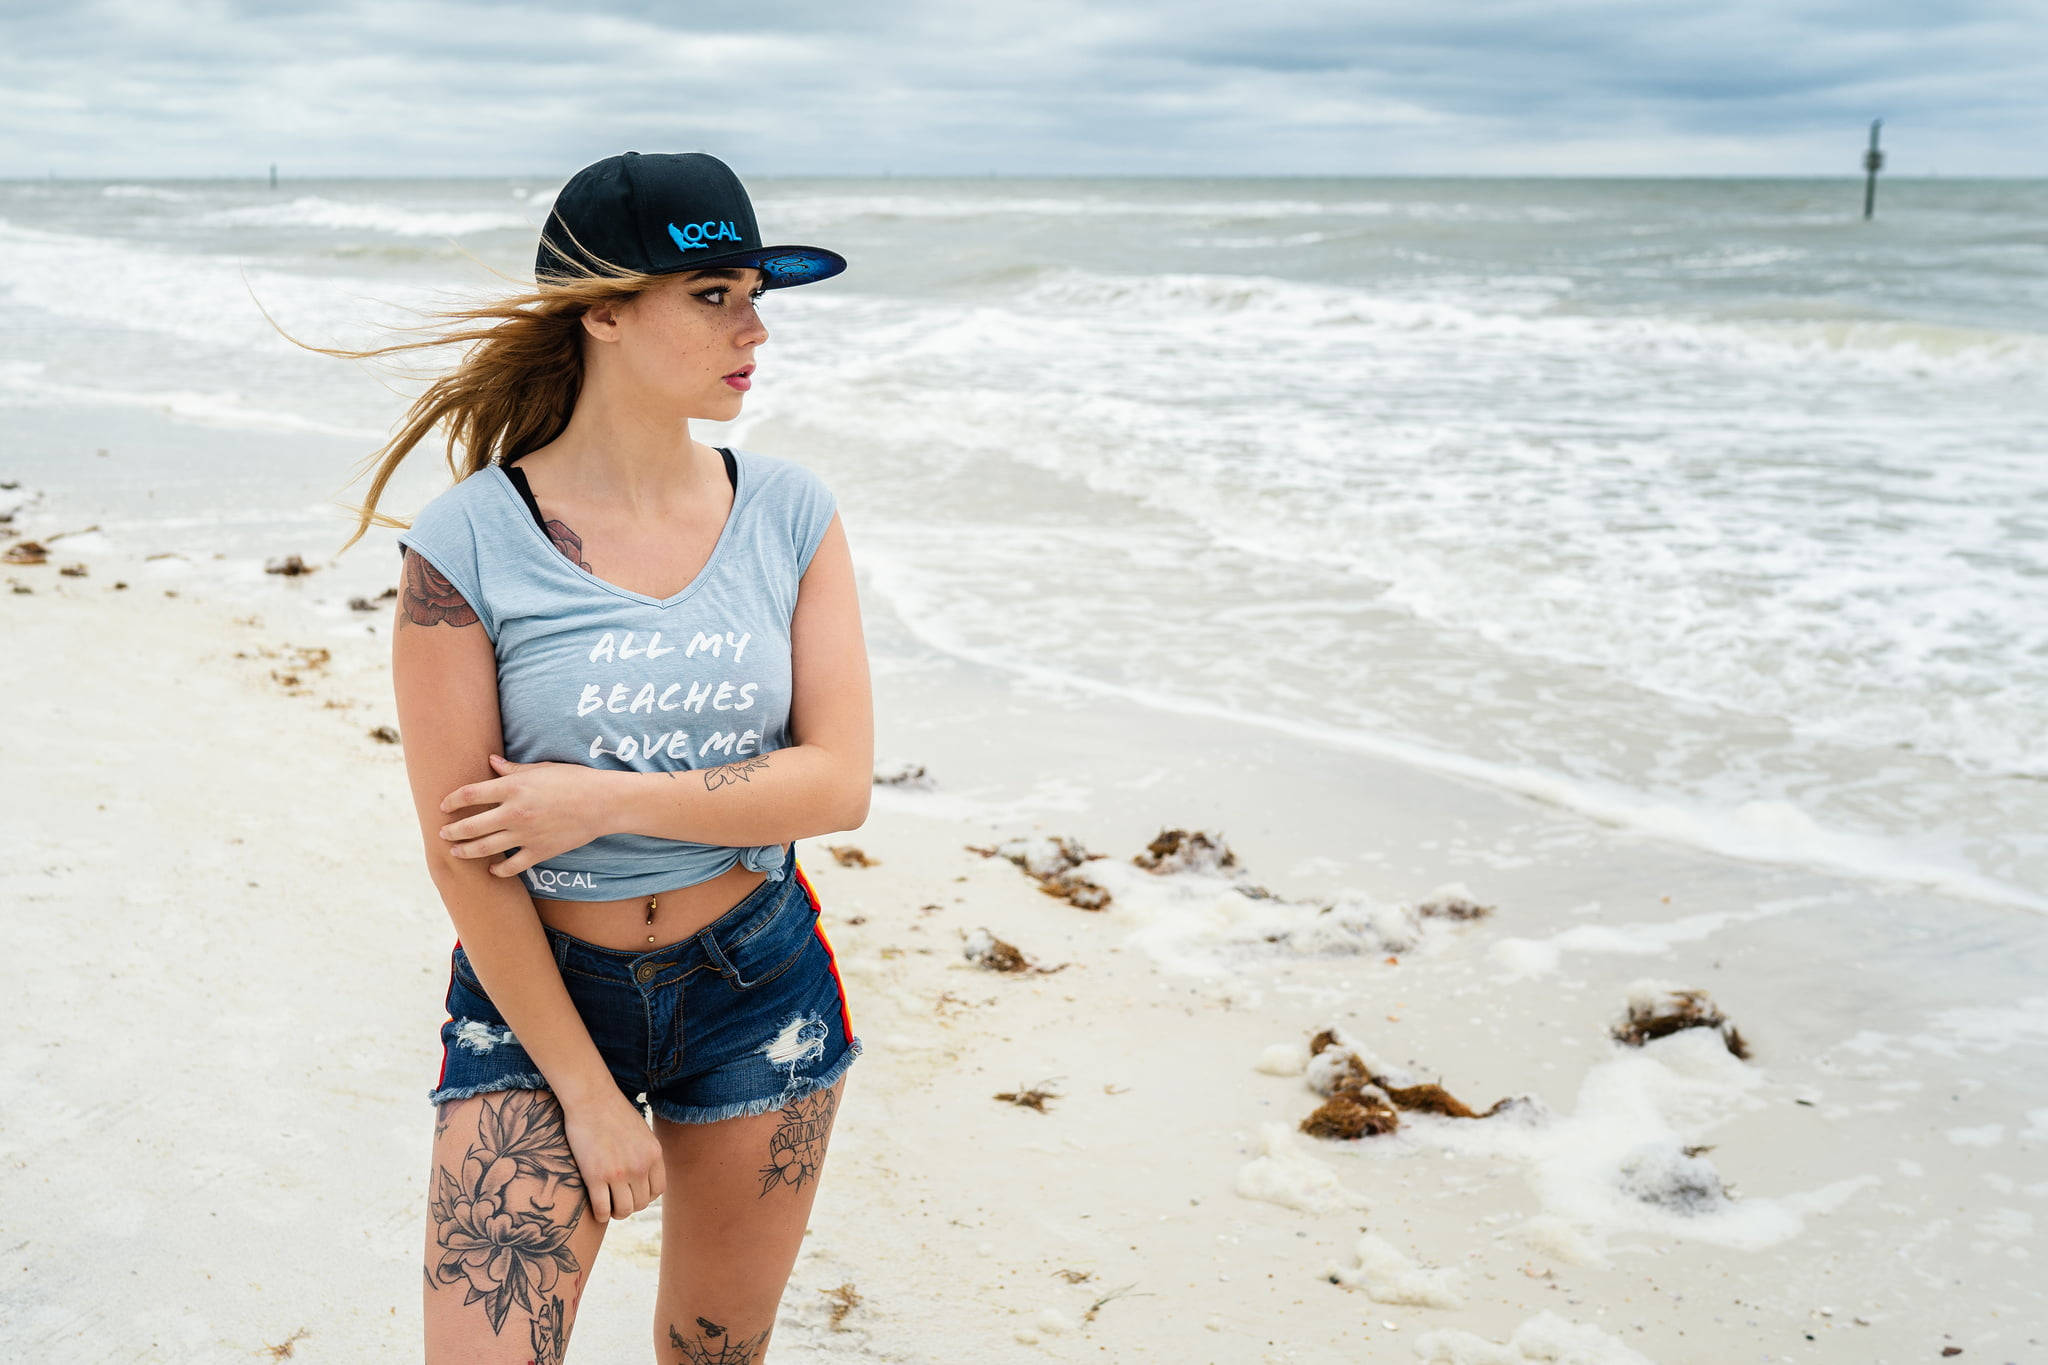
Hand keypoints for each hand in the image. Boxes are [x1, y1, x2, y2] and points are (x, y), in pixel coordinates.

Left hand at [437, 754, 612, 878]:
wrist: (602, 803)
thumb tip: (491, 762)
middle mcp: (514, 812)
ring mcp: (525, 835)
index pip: (469, 794)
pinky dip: (498, 870)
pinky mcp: (539, 852)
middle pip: (470, 825)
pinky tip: (492, 869)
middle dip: (452, 831)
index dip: (452, 801)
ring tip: (456, 852)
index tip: (444, 806)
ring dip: (466, 851)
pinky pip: (511, 866)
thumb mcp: (541, 768)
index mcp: (512, 788)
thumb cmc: (573, 779)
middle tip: (443, 834)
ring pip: (485, 848)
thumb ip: (512, 769)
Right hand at [561, 1088, 664, 1223]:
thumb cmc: (613, 1111)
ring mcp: (618, 1172)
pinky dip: (601, 1215)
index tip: (634, 1193)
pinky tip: (597, 1210)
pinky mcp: (595, 1176)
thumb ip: (645, 1153)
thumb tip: (643, 1173)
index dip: (646, 1196)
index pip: (658, 1190)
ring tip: (610, 1208)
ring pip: (624, 1210)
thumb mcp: (641, 1131)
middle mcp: (640, 1166)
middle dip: (631, 1205)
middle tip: (618, 1200)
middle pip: (641, 1202)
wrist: (591, 1098)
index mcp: (653, 1154)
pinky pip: (602, 1209)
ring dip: (617, 1213)